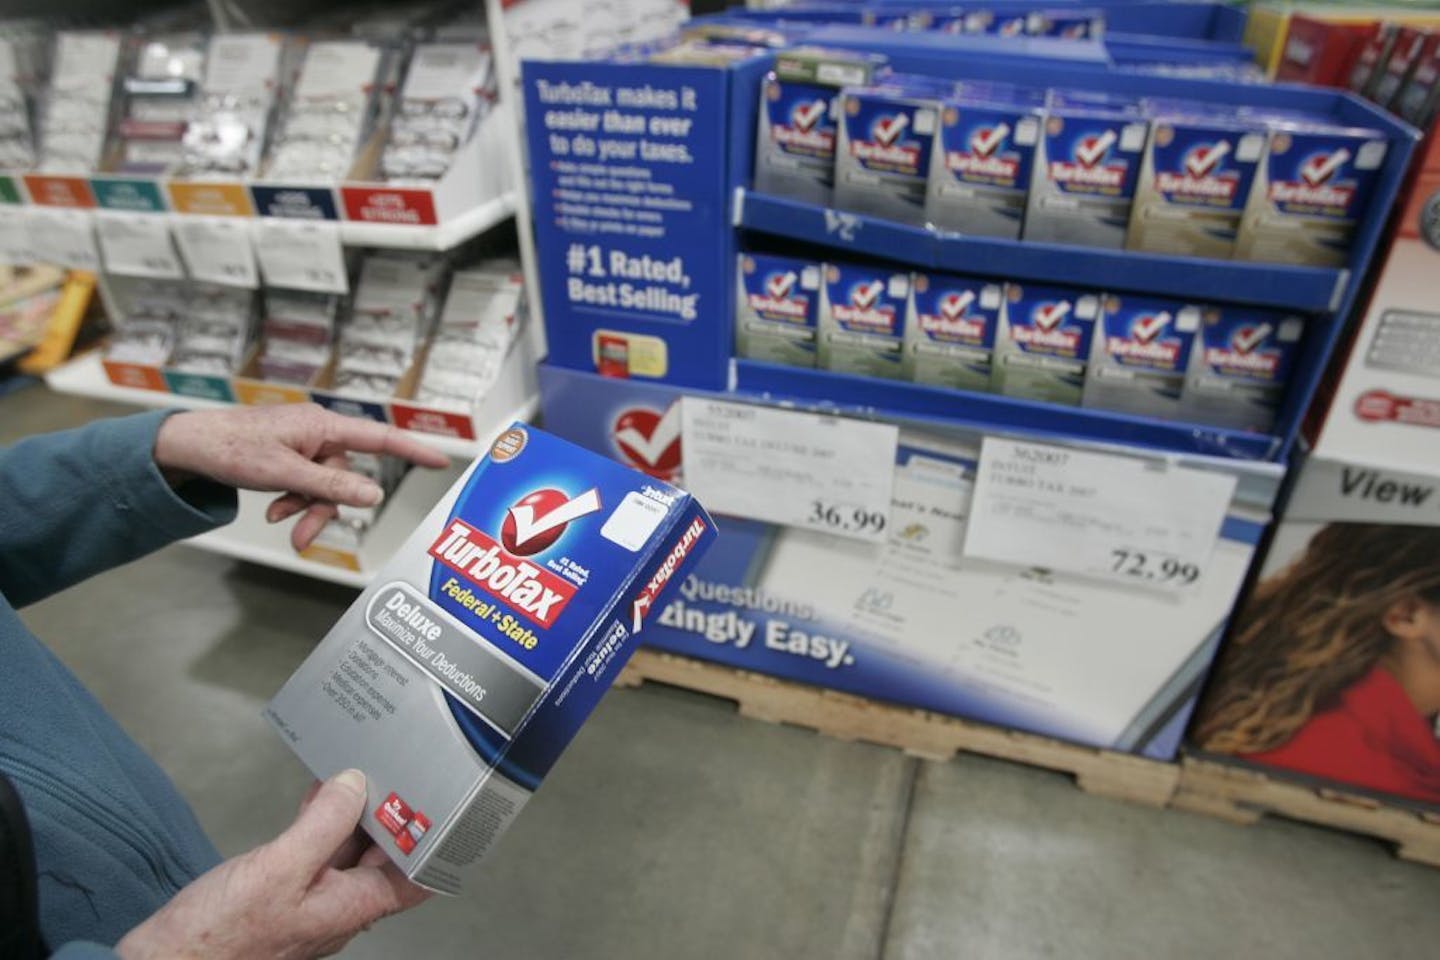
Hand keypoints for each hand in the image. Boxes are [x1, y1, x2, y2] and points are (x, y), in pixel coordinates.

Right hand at [115, 769, 429, 959]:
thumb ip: (323, 824)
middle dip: (392, 814)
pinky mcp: (284, 895)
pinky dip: (320, 823)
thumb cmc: (219, 936)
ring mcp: (312, 902)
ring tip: (357, 772)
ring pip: (349, 851)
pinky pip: (316, 854)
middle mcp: (340, 907)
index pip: (415, 874)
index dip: (433, 839)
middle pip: (384, 856)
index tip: (440, 801)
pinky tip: (315, 798)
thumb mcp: (279, 868)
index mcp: (353, 906)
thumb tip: (355, 785)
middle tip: (397, 770)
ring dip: (354, 813)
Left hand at [153, 405, 449, 550]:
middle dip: (325, 506)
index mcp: (321, 425)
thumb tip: (372, 494)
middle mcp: (317, 431)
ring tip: (281, 520)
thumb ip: (330, 486)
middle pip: (345, 474)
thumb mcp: (283, 474)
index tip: (440, 461)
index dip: (413, 450)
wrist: (188, 446)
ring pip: (324, 484)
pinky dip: (294, 499)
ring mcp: (302, 443)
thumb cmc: (231, 448)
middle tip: (304, 536)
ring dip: (306, 507)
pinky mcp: (288, 455)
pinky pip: (306, 482)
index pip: (379, 438)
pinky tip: (274, 508)